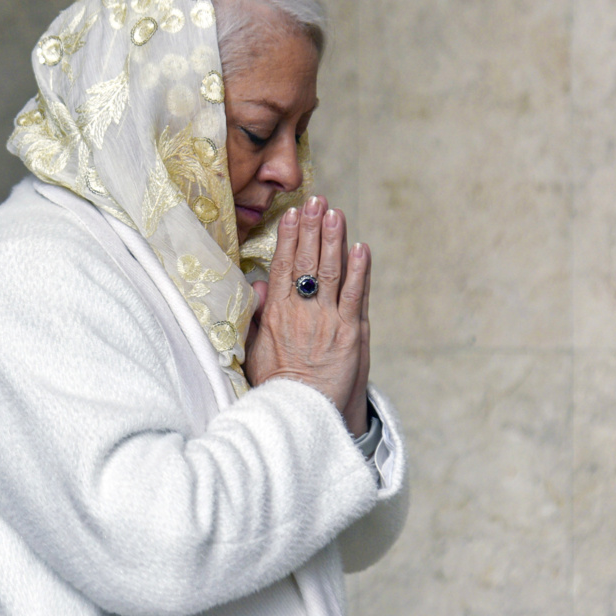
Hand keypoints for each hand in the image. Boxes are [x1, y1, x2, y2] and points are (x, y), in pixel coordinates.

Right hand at [244, 196, 371, 436]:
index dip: (288, 238)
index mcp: (275, 314)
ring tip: (334, 212)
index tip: (291, 214)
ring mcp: (327, 320)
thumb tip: (257, 285)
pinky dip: (360, 270)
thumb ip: (256, 316)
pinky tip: (361, 247)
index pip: (282, 266)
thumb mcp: (254, 350)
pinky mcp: (351, 333)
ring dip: (333, 239)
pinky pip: (356, 295)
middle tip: (315, 199)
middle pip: (306, 261)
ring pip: (331, 271)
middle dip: (310, 228)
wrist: (301, 415)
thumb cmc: (278, 387)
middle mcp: (301, 311)